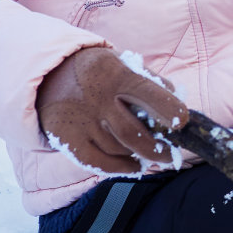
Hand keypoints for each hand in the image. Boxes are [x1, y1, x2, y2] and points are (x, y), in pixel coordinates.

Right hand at [36, 46, 189, 173]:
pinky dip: (120, 168)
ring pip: (118, 149)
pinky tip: (134, 165)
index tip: (183, 122)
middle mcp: (97, 99)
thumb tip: (178, 106)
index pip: (147, 92)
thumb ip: (151, 82)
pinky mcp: (66, 138)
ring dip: (138, 155)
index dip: (168, 108)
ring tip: (149, 153)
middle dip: (157, 149)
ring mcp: (81, 121)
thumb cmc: (100, 72)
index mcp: (116, 74)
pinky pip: (97, 163)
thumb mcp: (123, 64)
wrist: (49, 75)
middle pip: (132, 133)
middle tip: (171, 155)